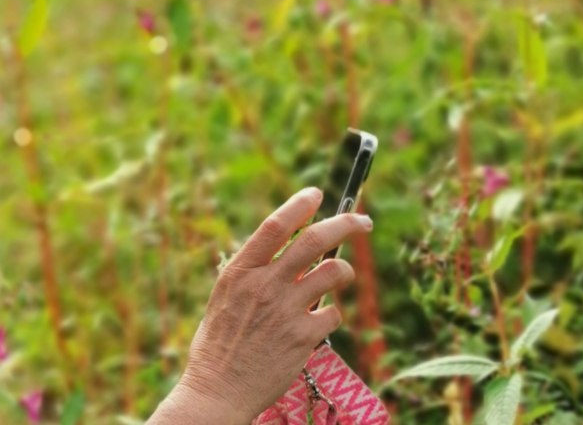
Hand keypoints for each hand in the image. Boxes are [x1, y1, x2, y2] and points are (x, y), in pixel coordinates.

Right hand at [158, 187, 371, 423]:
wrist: (218, 390)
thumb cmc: (218, 346)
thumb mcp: (224, 298)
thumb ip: (252, 274)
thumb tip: (283, 255)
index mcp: (240, 271)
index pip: (275, 225)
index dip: (300, 205)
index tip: (317, 193)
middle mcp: (265, 285)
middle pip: (316, 240)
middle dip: (347, 224)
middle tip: (364, 221)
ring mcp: (287, 310)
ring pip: (334, 272)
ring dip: (344, 271)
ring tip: (341, 275)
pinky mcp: (304, 337)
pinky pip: (333, 314)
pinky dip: (331, 314)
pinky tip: (319, 322)